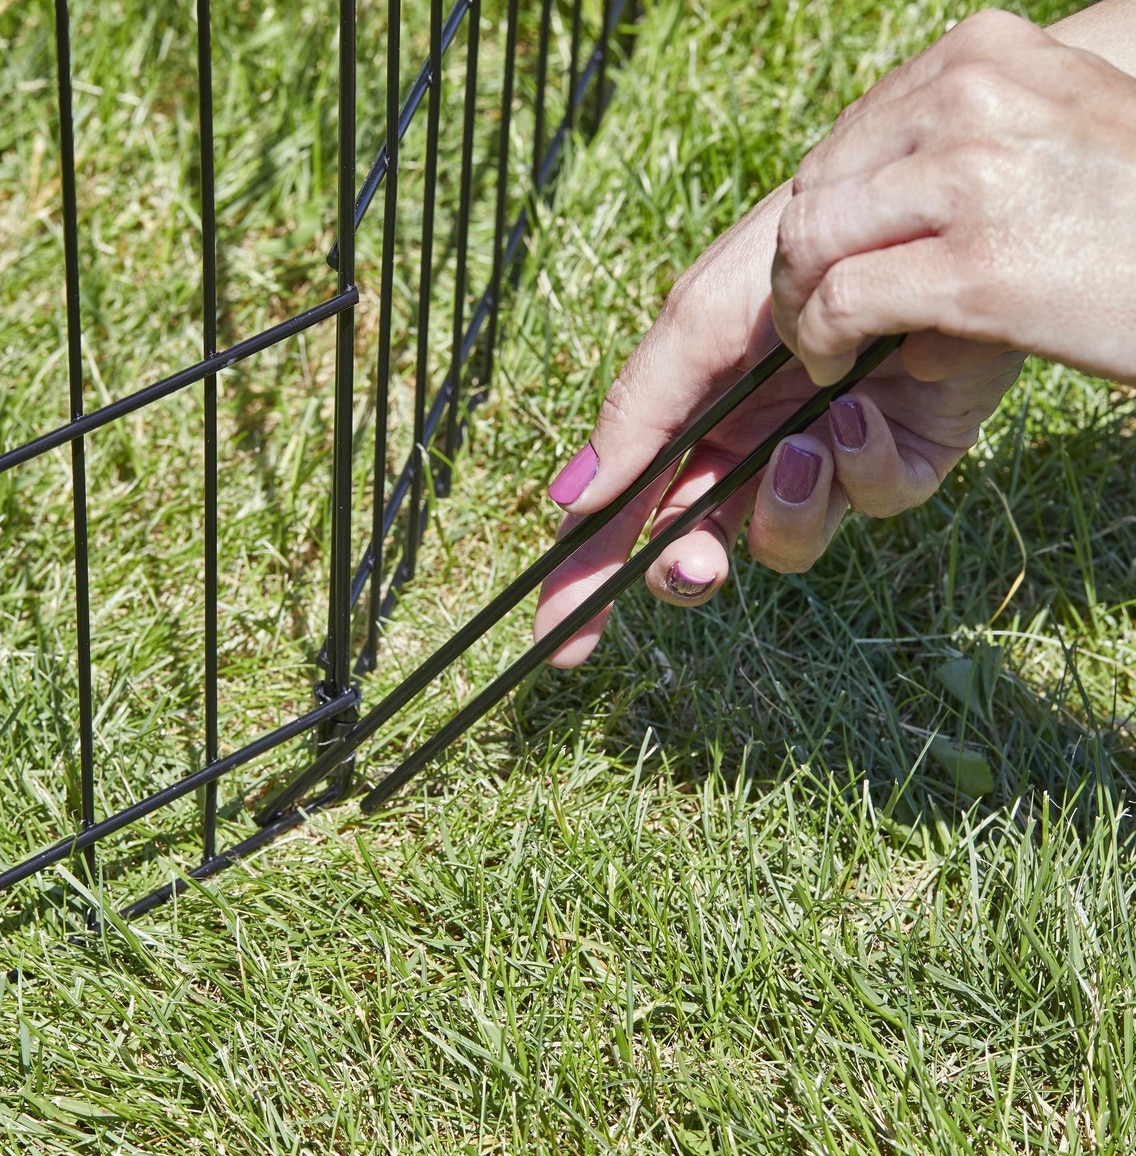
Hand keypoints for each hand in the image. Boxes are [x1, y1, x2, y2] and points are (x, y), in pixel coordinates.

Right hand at [533, 185, 1023, 666]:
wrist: (903, 217)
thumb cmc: (787, 257)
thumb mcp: (695, 327)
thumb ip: (636, 414)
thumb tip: (571, 499)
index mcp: (687, 422)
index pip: (622, 513)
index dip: (585, 575)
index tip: (555, 637)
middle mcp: (748, 450)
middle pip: (695, 546)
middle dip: (689, 568)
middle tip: (694, 565)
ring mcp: (822, 462)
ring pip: (783, 543)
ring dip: (784, 509)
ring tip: (801, 450)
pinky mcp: (898, 459)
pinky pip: (869, 503)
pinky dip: (860, 467)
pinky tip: (863, 410)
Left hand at [773, 9, 1135, 387]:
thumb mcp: (1057, 131)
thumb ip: (969, 136)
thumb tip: (872, 183)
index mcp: (986, 57)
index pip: (847, 137)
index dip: (824, 212)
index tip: (833, 264)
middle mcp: (973, 98)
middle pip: (815, 186)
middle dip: (800, 261)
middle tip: (813, 315)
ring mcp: (974, 178)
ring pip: (809, 242)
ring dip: (800, 305)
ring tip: (823, 345)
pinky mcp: (976, 267)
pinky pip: (839, 304)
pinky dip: (820, 344)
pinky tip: (837, 367)